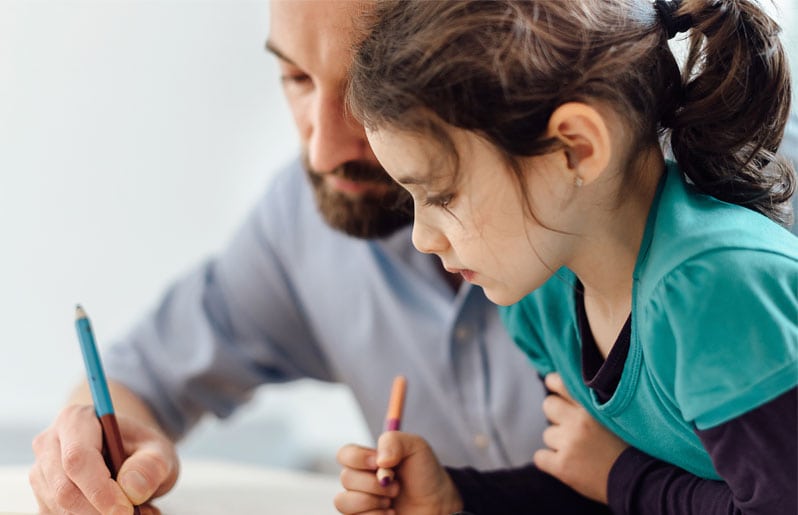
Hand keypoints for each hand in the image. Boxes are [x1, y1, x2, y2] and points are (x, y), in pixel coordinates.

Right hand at [30, 403, 178, 513]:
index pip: (78, 458)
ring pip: (59, 508)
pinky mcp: (43, 497)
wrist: (126, 452)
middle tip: (134, 514)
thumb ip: (151, 465)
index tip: (126, 510)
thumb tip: (131, 489)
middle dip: (99, 510)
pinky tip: (116, 512)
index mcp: (76, 420)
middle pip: (64, 490)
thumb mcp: (158, 450)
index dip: (99, 489)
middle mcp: (49, 444)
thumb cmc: (139, 448)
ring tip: (134, 510)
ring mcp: (41, 472)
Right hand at [334, 432, 462, 514]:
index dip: (358, 458)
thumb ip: (394, 441)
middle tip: (396, 486)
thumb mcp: (416, 447)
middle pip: (346, 478)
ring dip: (373, 501)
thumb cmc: (426, 474)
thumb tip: (379, 460)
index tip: (379, 463)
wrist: (438, 505)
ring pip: (344, 502)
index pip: (345, 454)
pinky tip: (391, 513)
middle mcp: (360, 481)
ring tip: (392, 501)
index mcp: (368, 460)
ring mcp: (360, 502)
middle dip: (374, 484)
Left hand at [533, 373, 627, 502]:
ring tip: (579, 450)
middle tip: (570, 426)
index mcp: (593, 407)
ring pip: (547, 434)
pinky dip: (549, 461)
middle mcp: (578, 422)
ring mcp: (569, 444)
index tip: (553, 386)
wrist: (639, 482)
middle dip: (556, 414)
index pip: (560, 383)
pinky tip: (566, 464)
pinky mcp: (562, 466)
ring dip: (558, 442)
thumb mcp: (618, 416)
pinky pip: (540, 457)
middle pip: (549, 405)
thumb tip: (576, 388)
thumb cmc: (632, 448)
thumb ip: (597, 402)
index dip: (554, 383)